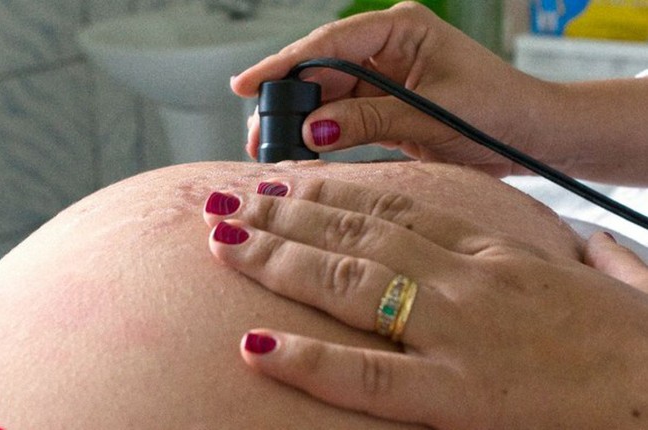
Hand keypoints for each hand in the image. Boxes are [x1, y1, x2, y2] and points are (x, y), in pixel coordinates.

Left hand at [203, 178, 647, 428]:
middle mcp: (461, 279)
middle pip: (355, 232)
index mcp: (489, 251)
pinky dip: (306, 360)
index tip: (284, 180)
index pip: (392, 206)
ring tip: (223, 242)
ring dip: (276, 259)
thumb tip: (526, 242)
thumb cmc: (623, 340)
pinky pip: (367, 374)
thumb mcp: (574, 276)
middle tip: (228, 199)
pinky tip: (254, 347)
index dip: (329, 191)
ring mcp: (455, 332)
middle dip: (283, 214)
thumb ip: (531, 250)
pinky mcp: (457, 396)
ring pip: (348, 281)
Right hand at [232, 2, 549, 175]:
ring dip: (301, 121)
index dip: (284, 65)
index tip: (247, 85)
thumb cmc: (498, 112)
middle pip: (321, 70)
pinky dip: (324, 135)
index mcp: (402, 28)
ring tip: (270, 148)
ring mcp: (385, 77)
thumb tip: (311, 130)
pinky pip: (343, 116)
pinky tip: (302, 150)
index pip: (330, 43)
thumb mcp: (430, 115)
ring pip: (327, 96)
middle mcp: (388, 47)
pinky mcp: (385, 105)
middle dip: (287, 100)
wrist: (531, 137)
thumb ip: (369, 120)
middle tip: (257, 134)